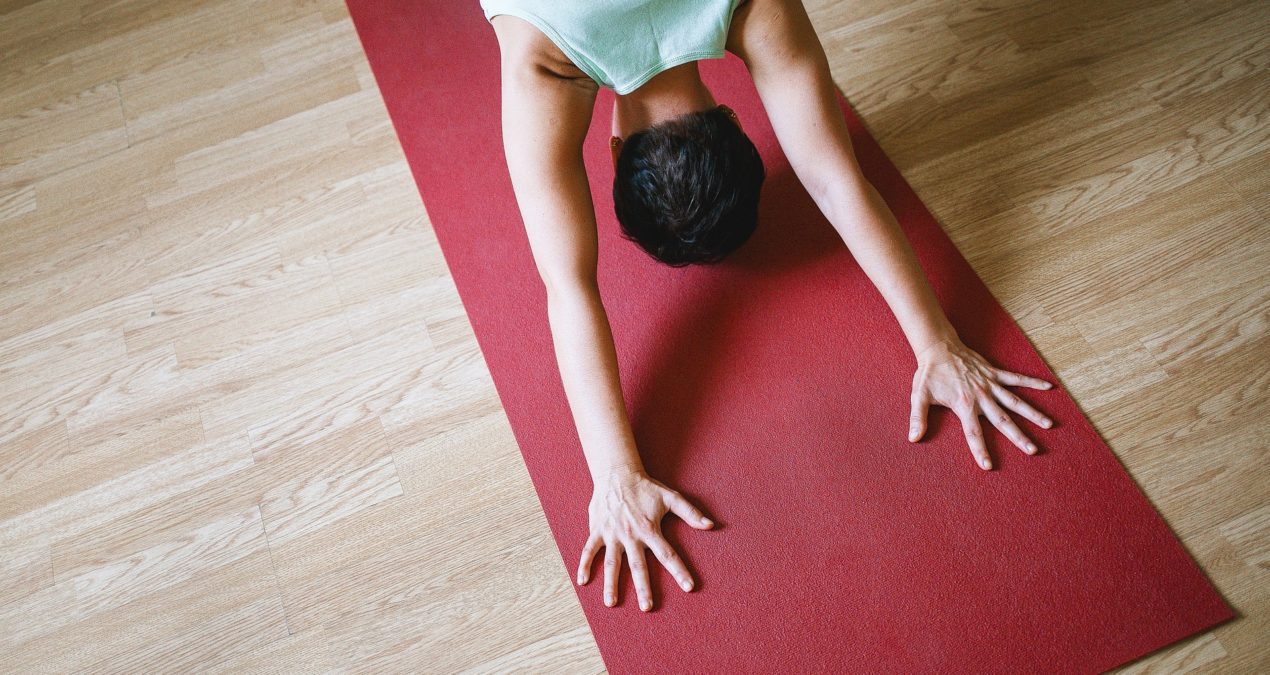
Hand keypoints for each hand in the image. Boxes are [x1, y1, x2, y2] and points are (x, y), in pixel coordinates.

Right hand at [577, 469, 713, 610]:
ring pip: (612, 563)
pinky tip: (582, 581)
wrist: (617, 473)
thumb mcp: (670, 497)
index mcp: (649, 529)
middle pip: (638, 566)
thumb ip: (690, 513)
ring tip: (611, 603)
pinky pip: (589, 550)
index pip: (668, 554)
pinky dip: (584, 565)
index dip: (679, 571)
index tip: (689, 587)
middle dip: (643, 587)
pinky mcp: (597, 530)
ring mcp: (612, 534)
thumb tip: (711, 525)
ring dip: (611, 583)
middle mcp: (630, 535)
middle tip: (647, 607)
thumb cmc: (645, 487)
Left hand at [909, 338, 1053, 469]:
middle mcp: (981, 396)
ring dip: (1032, 413)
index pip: (973, 433)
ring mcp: (990, 384)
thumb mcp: (919, 396)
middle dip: (1018, 436)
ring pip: (1015, 401)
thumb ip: (918, 418)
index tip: (988, 466)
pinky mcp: (994, 372)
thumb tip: (913, 438)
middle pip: (1002, 420)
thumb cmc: (929, 374)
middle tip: (1032, 450)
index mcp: (963, 405)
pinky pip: (1016, 378)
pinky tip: (1049, 387)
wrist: (938, 348)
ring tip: (1049, 425)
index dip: (980, 450)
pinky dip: (1033, 382)